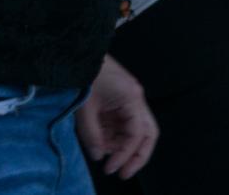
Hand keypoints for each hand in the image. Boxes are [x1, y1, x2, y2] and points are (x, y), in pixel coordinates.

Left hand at [78, 55, 157, 179]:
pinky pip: (123, 125)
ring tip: (103, 155)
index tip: (111, 168)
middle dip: (137, 156)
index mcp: (131, 98)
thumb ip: (92, 135)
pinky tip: (101, 143)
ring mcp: (130, 100)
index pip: (137, 134)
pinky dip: (113, 138)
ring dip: (121, 147)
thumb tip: (98, 155)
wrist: (79, 55)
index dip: (125, 154)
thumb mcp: (85, 110)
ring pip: (136, 132)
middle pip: (148, 133)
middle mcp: (136, 99)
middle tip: (123, 173)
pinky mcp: (121, 102)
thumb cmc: (85, 76)